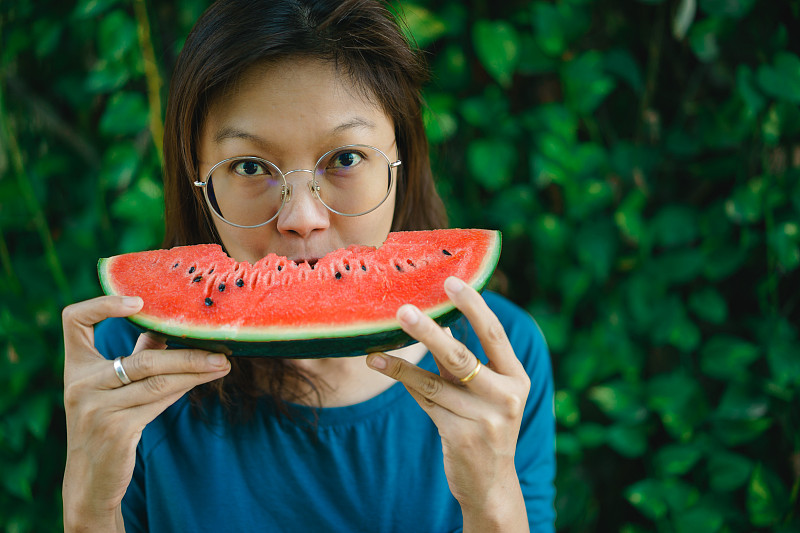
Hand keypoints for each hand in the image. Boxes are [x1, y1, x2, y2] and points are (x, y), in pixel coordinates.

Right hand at [61, 295, 230, 531]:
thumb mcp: (111, 387)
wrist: (90, 479)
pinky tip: (204, 380)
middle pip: (142, 358)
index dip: (102, 304)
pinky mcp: (116, 430)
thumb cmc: (106, 423)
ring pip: (157, 380)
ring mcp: (96, 408)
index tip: (139, 301)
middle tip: (221, 349)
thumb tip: (167, 329)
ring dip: (196, 370)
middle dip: (186, 353)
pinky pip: (159, 401)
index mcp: (75, 367)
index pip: (74, 320)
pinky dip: (185, 388)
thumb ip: (136, 356)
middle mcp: (80, 384)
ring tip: (223, 364)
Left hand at [366, 276, 530, 531]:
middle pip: (460, 356)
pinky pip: (425, 400)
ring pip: (434, 380)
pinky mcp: (460, 436)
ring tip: (377, 344)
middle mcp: (506, 397)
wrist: (491, 484)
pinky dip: (402, 379)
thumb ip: (466, 361)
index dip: (473, 306)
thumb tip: (435, 320)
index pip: (495, 334)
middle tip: (404, 309)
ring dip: (402, 360)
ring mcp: (484, 419)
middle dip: (430, 331)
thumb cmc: (484, 425)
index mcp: (517, 378)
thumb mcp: (488, 392)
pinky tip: (381, 364)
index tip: (450, 281)